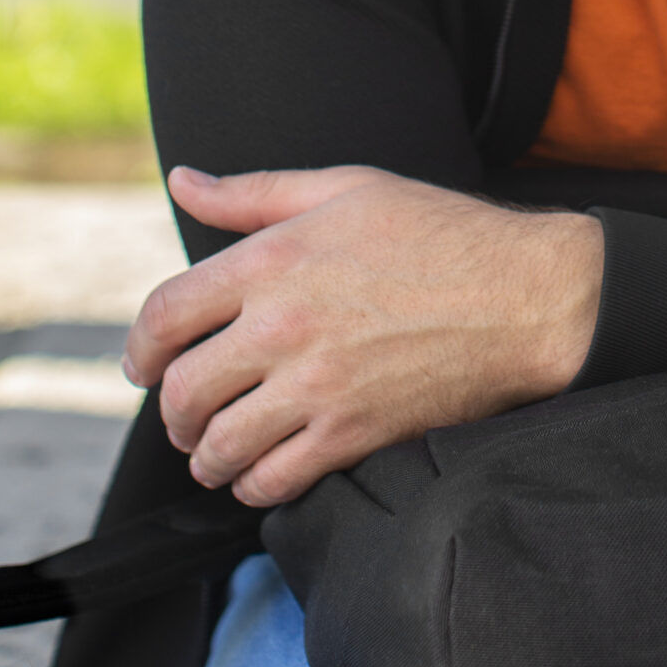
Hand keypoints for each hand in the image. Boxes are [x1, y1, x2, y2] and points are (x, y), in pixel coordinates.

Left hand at [122, 165, 603, 507]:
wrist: (525, 295)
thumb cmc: (441, 233)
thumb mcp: (347, 187)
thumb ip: (254, 192)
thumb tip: (184, 181)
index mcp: (273, 259)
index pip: (165, 315)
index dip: (140, 348)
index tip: (145, 363)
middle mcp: (283, 325)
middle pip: (182, 390)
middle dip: (174, 411)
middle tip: (189, 415)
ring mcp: (317, 385)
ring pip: (219, 446)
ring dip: (207, 455)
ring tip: (219, 450)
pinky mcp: (352, 433)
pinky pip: (270, 481)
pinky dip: (253, 484)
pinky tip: (264, 470)